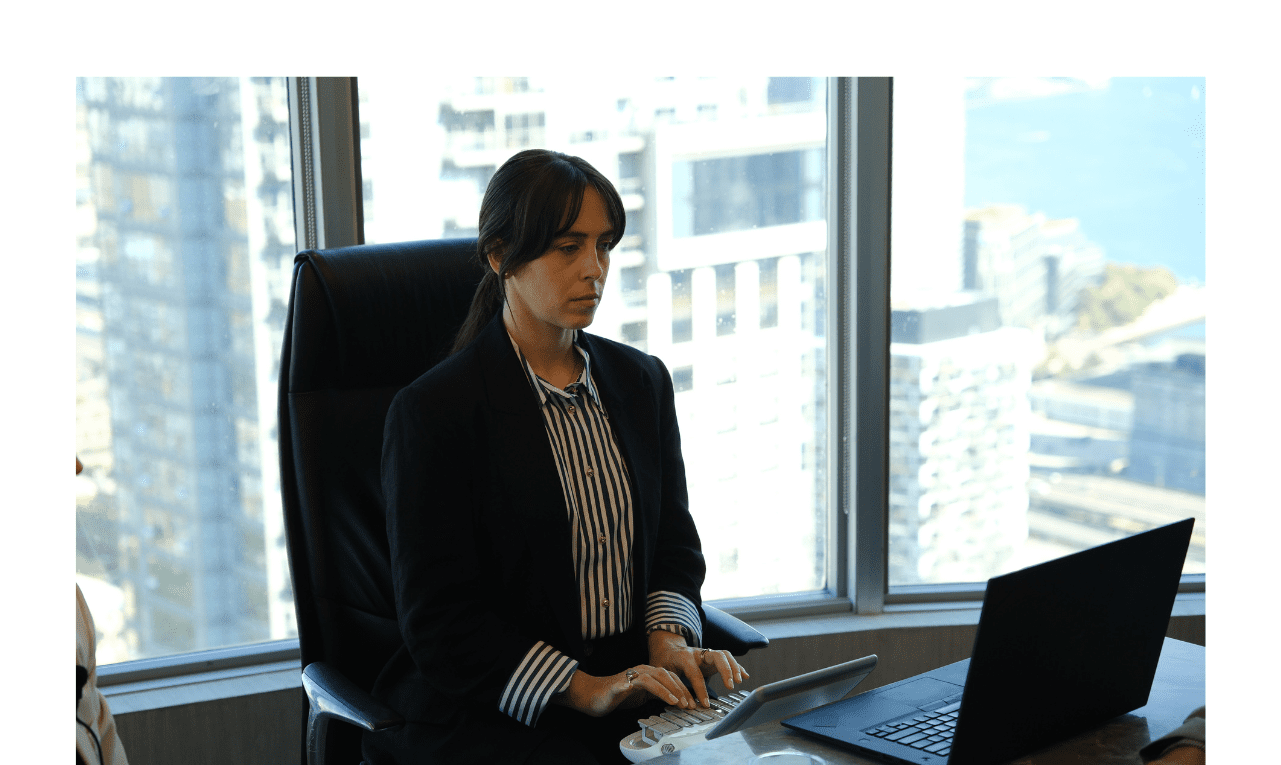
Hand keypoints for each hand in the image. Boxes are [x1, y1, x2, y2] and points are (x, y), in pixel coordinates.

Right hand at [553, 664, 698, 717]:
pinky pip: (645, 683)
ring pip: (658, 676)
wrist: (591, 696)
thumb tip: (674, 702)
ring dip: (672, 689)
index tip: (692, 703)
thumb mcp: (641, 697)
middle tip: (690, 704)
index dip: (683, 690)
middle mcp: (642, 670)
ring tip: (680, 702)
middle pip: (668, 675)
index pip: (671, 678)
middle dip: (682, 690)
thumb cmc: (615, 697)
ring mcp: (633, 674)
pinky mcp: (625, 681)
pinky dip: (657, 689)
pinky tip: (666, 698)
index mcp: (647, 673)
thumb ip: (655, 696)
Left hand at [648, 630, 748, 709]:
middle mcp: (698, 652)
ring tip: (740, 681)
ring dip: (734, 667)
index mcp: (684, 657)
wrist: (668, 648)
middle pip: (716, 656)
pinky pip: (728, 659)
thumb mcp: (662, 671)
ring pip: (724, 655)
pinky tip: (746, 676)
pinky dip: (737, 666)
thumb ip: (669, 684)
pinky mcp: (713, 657)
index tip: (706, 704)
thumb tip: (678, 702)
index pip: (695, 673)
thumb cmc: (665, 662)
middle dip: (725, 670)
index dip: (701, 690)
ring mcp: (707, 653)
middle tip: (730, 686)